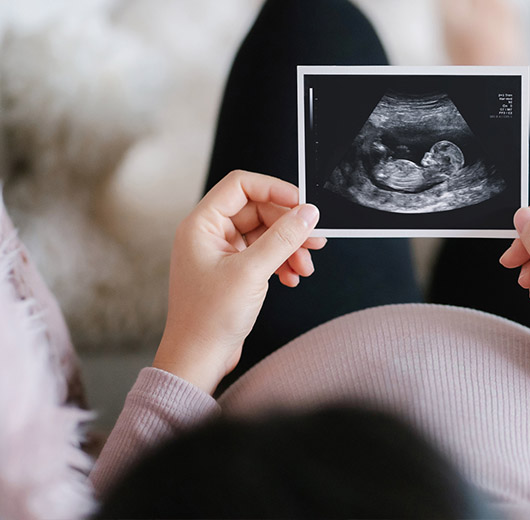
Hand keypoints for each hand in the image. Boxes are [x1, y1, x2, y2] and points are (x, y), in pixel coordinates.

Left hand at [153, 170, 326, 393]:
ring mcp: (221, 253)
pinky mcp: (233, 271)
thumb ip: (282, 239)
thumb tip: (308, 214)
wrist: (198, 360)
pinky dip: (281, 262)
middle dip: (288, 226)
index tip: (301, 204)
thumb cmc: (208, 319)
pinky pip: (263, 254)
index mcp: (202, 225)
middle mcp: (209, 234)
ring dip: (289, 247)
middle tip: (314, 241)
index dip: (274, 189)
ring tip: (305, 267)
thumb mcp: (251, 273)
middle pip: (258, 210)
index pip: (241, 186)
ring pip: (265, 234)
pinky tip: (292, 278)